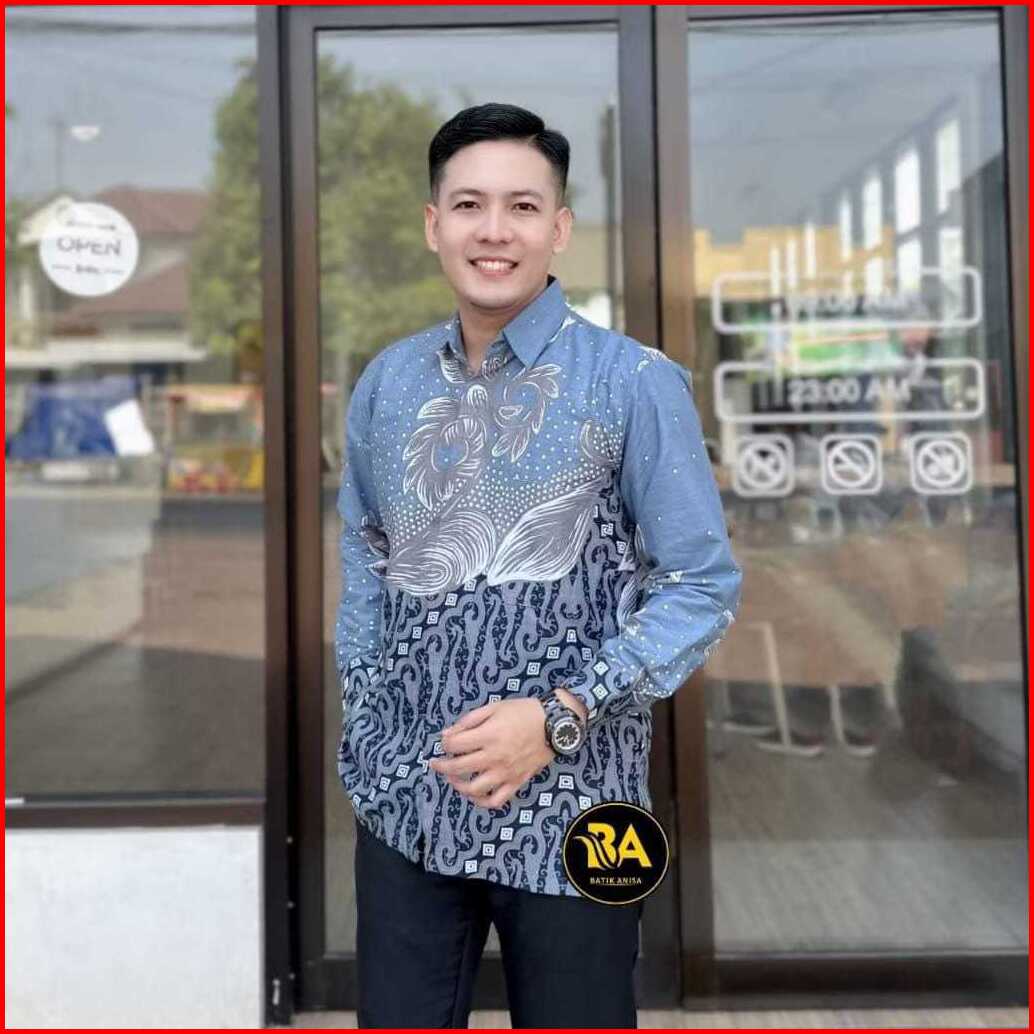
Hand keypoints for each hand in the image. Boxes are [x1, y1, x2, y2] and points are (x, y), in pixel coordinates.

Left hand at [429, 698, 554, 810]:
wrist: (555, 724)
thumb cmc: (524, 712)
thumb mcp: (495, 707)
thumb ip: (469, 720)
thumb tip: (447, 734)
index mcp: (488, 735)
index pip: (455, 745)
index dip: (444, 743)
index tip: (444, 741)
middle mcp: (494, 757)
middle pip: (459, 767)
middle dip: (442, 766)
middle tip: (436, 763)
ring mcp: (505, 773)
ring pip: (474, 789)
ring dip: (457, 785)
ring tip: (452, 778)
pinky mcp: (516, 782)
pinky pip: (496, 800)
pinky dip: (481, 801)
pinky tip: (473, 794)